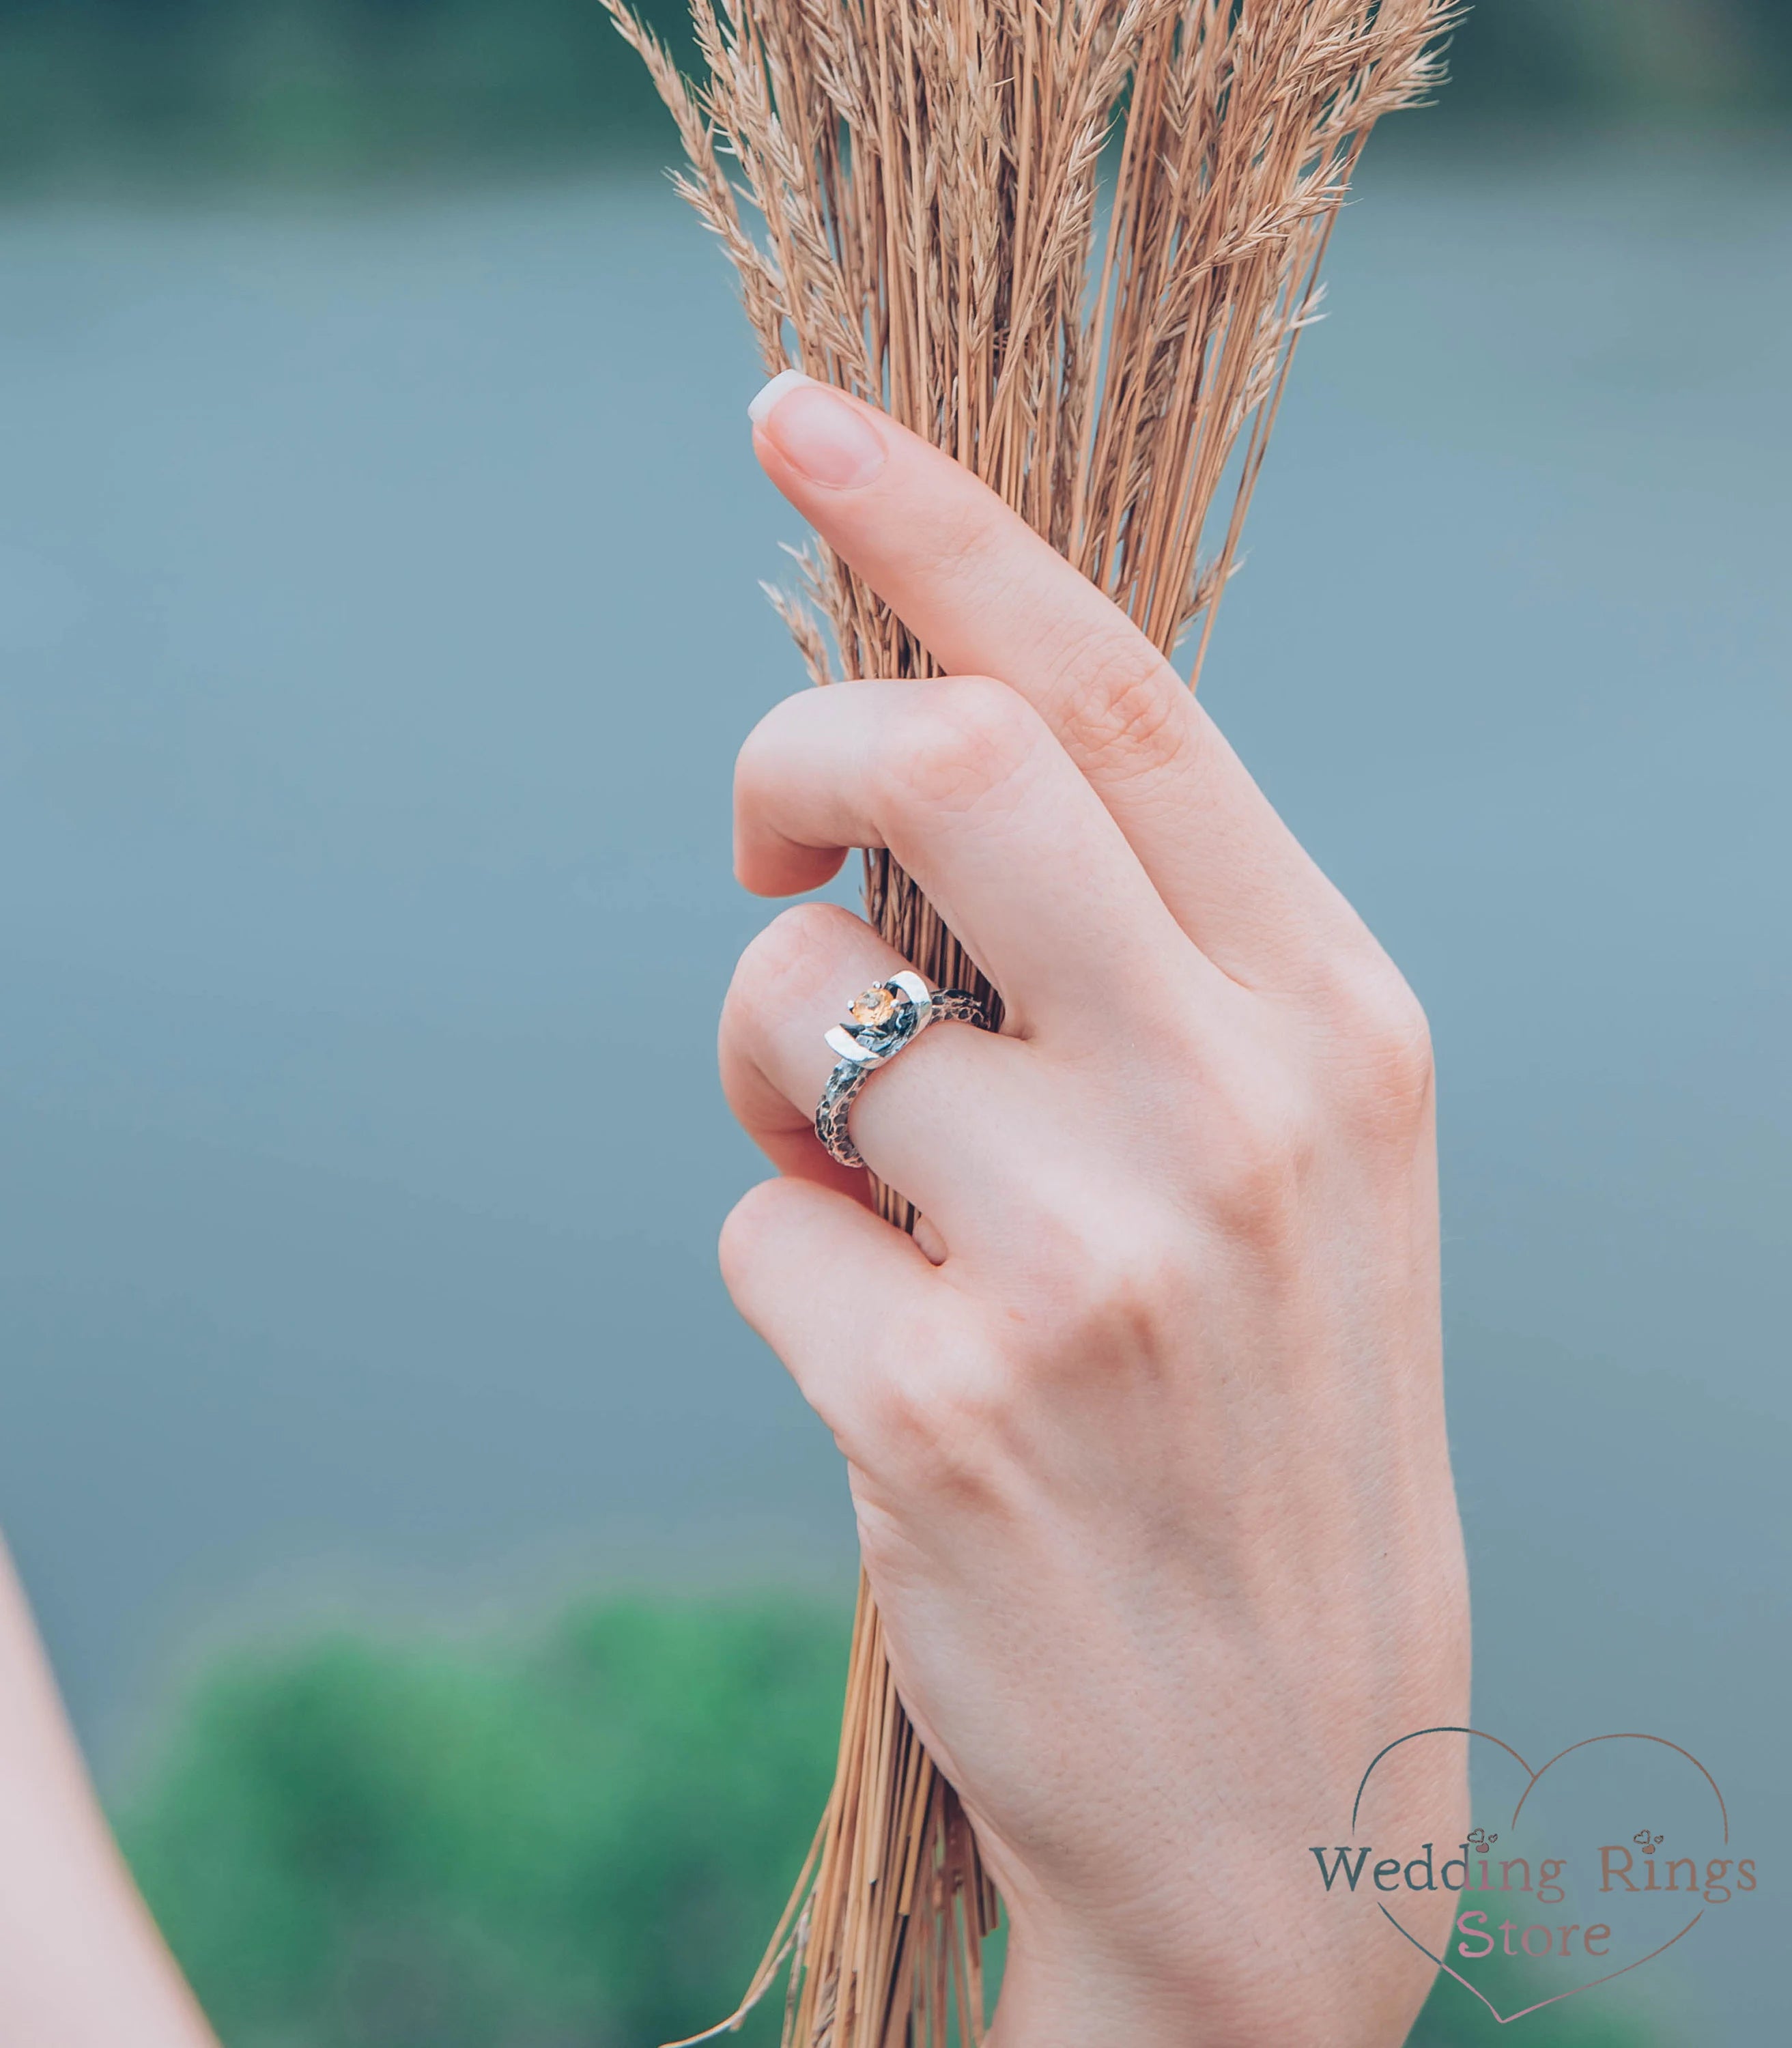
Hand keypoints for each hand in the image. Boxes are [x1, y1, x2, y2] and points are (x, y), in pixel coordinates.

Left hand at [719, 379, 1468, 2046]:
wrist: (1282, 1784)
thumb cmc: (1254, 1429)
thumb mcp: (1277, 1164)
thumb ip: (1133, 964)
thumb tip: (894, 792)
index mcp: (1335, 1016)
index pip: (1111, 693)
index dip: (938, 526)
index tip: (796, 415)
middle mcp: (1242, 1106)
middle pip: (945, 767)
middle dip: (785, 760)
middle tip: (755, 846)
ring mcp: (1101, 1259)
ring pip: (792, 1015)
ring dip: (773, 1081)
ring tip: (874, 1197)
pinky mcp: (949, 1405)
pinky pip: (757, 1231)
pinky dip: (783, 1264)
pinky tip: (896, 1377)